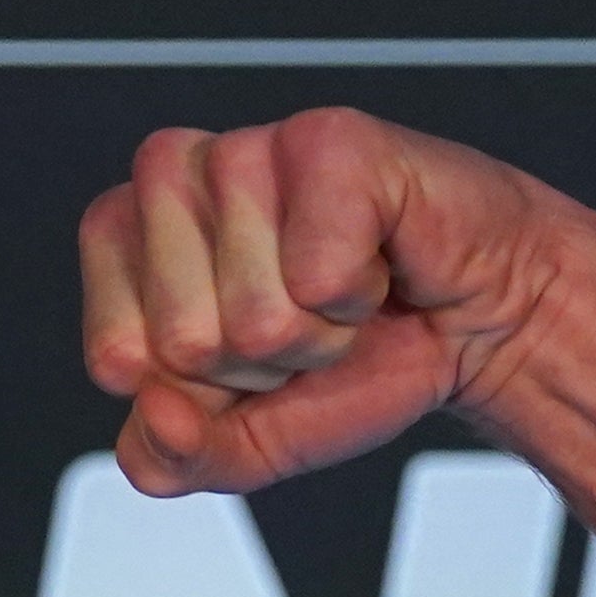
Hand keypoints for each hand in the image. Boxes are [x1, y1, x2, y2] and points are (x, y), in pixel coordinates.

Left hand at [78, 109, 595, 497]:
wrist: (479, 327)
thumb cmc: (362, 358)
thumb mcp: (248, 445)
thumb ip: (174, 457)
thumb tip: (156, 416)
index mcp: (128, 239)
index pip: (116, 356)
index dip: (196, 390)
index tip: (247, 358)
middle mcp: (174, 179)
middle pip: (181, 339)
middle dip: (259, 366)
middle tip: (307, 324)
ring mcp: (246, 148)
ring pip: (249, 313)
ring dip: (316, 334)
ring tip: (342, 294)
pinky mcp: (324, 139)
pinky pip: (315, 276)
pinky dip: (359, 297)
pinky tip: (376, 261)